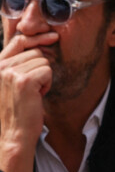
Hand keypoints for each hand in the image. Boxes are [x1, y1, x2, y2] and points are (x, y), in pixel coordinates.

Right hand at [0, 31, 57, 171]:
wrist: (14, 134)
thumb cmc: (17, 108)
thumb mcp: (14, 81)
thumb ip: (20, 62)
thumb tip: (43, 40)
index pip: (19, 40)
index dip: (37, 37)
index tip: (52, 36)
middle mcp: (0, 68)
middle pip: (36, 51)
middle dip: (40, 67)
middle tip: (31, 87)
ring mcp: (11, 73)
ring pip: (44, 60)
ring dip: (44, 76)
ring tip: (33, 92)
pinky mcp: (24, 81)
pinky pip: (48, 70)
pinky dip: (48, 83)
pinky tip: (37, 95)